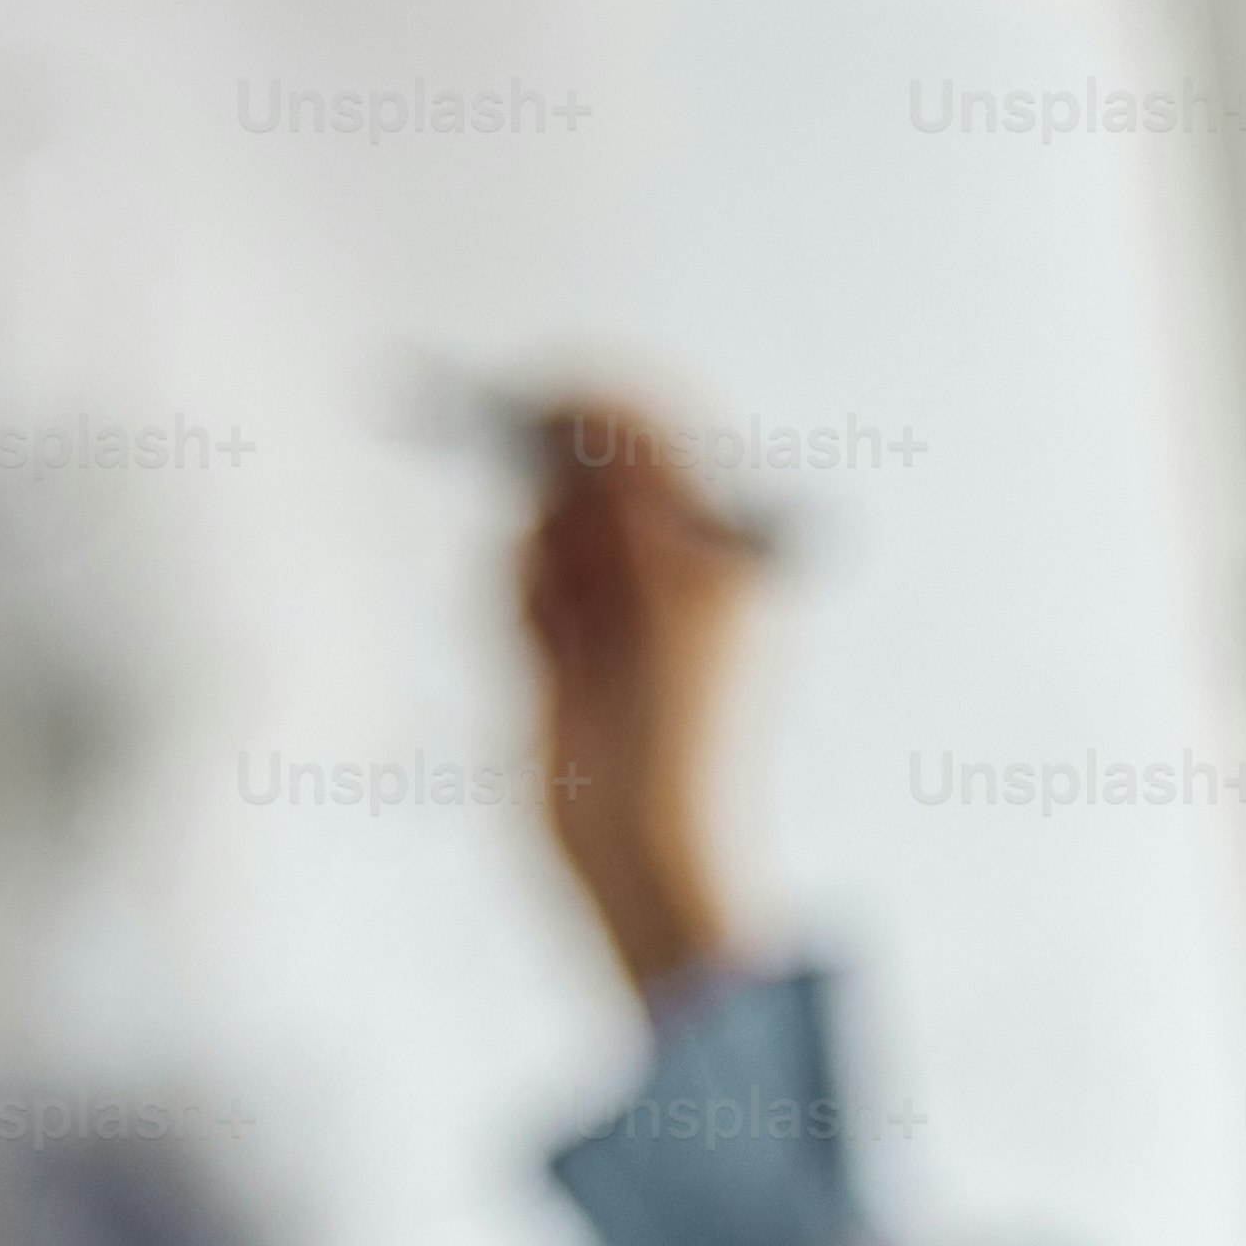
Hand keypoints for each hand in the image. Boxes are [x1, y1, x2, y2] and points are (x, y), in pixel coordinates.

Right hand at [514, 388, 762, 1002]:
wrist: (640, 843)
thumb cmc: (682, 729)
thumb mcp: (672, 593)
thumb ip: (635, 496)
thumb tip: (599, 412)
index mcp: (725, 544)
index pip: (659, 431)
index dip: (599, 404)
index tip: (543, 401)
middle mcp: (673, 562)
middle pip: (591, 472)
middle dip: (567, 506)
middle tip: (568, 547)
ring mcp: (614, 600)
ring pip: (544, 527)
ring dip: (544, 569)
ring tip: (571, 642)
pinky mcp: (562, 641)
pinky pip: (520, 583)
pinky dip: (524, 613)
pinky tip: (550, 668)